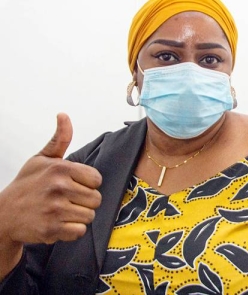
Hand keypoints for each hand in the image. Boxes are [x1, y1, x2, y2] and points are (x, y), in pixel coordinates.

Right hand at [0, 113, 101, 244]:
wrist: (4, 214)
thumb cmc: (27, 186)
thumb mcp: (41, 159)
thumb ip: (59, 139)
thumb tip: (64, 116)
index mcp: (59, 169)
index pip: (96, 179)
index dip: (87, 184)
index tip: (73, 186)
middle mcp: (58, 187)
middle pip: (96, 199)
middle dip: (84, 202)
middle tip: (66, 201)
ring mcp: (55, 209)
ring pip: (90, 216)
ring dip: (78, 217)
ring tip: (61, 212)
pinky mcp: (52, 229)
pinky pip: (80, 231)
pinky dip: (71, 231)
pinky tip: (58, 223)